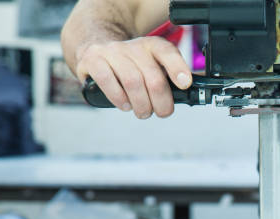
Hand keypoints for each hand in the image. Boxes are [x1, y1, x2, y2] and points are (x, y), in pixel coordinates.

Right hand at [75, 37, 191, 118]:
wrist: (96, 46)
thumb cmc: (130, 64)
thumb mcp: (151, 64)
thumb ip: (168, 77)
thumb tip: (187, 92)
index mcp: (152, 46)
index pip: (167, 52)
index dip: (178, 68)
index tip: (185, 84)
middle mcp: (133, 46)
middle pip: (153, 77)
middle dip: (161, 101)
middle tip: (162, 112)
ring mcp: (111, 52)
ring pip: (132, 81)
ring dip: (141, 104)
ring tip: (143, 112)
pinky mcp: (92, 60)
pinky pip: (107, 80)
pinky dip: (118, 98)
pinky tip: (125, 105)